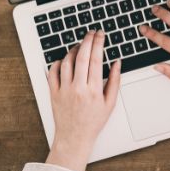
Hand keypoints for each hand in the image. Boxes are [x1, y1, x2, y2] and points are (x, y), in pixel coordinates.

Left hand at [45, 31, 120, 170]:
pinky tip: (64, 59)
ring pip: (66, 62)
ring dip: (73, 50)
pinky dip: (58, 62)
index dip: (98, 43)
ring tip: (79, 45)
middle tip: (91, 33)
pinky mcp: (54, 93)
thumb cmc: (93, 121)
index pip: (96, 59)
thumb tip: (117, 62)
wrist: (74, 137)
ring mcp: (64, 90)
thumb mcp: (110, 103)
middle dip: (87, 40)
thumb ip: (114, 81)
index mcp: (93, 90)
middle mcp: (78, 88)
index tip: (100, 34)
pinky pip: (52, 73)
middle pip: (81, 56)